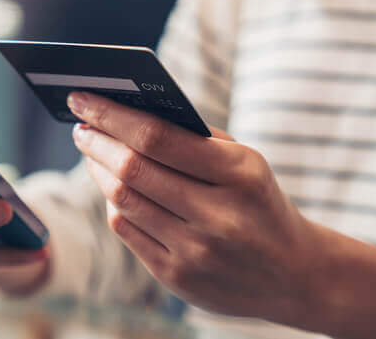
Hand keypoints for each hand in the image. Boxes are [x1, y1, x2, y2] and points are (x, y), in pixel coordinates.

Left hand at [67, 91, 321, 326]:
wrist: (295, 275)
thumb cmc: (258, 203)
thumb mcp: (244, 162)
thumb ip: (192, 138)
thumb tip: (125, 113)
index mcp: (239, 174)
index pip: (157, 137)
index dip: (112, 116)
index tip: (83, 98)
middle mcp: (217, 215)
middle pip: (132, 169)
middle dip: (96, 141)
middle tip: (80, 125)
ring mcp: (195, 251)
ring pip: (123, 200)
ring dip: (98, 171)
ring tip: (91, 151)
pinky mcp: (177, 277)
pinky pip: (127, 231)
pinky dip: (114, 204)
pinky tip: (112, 188)